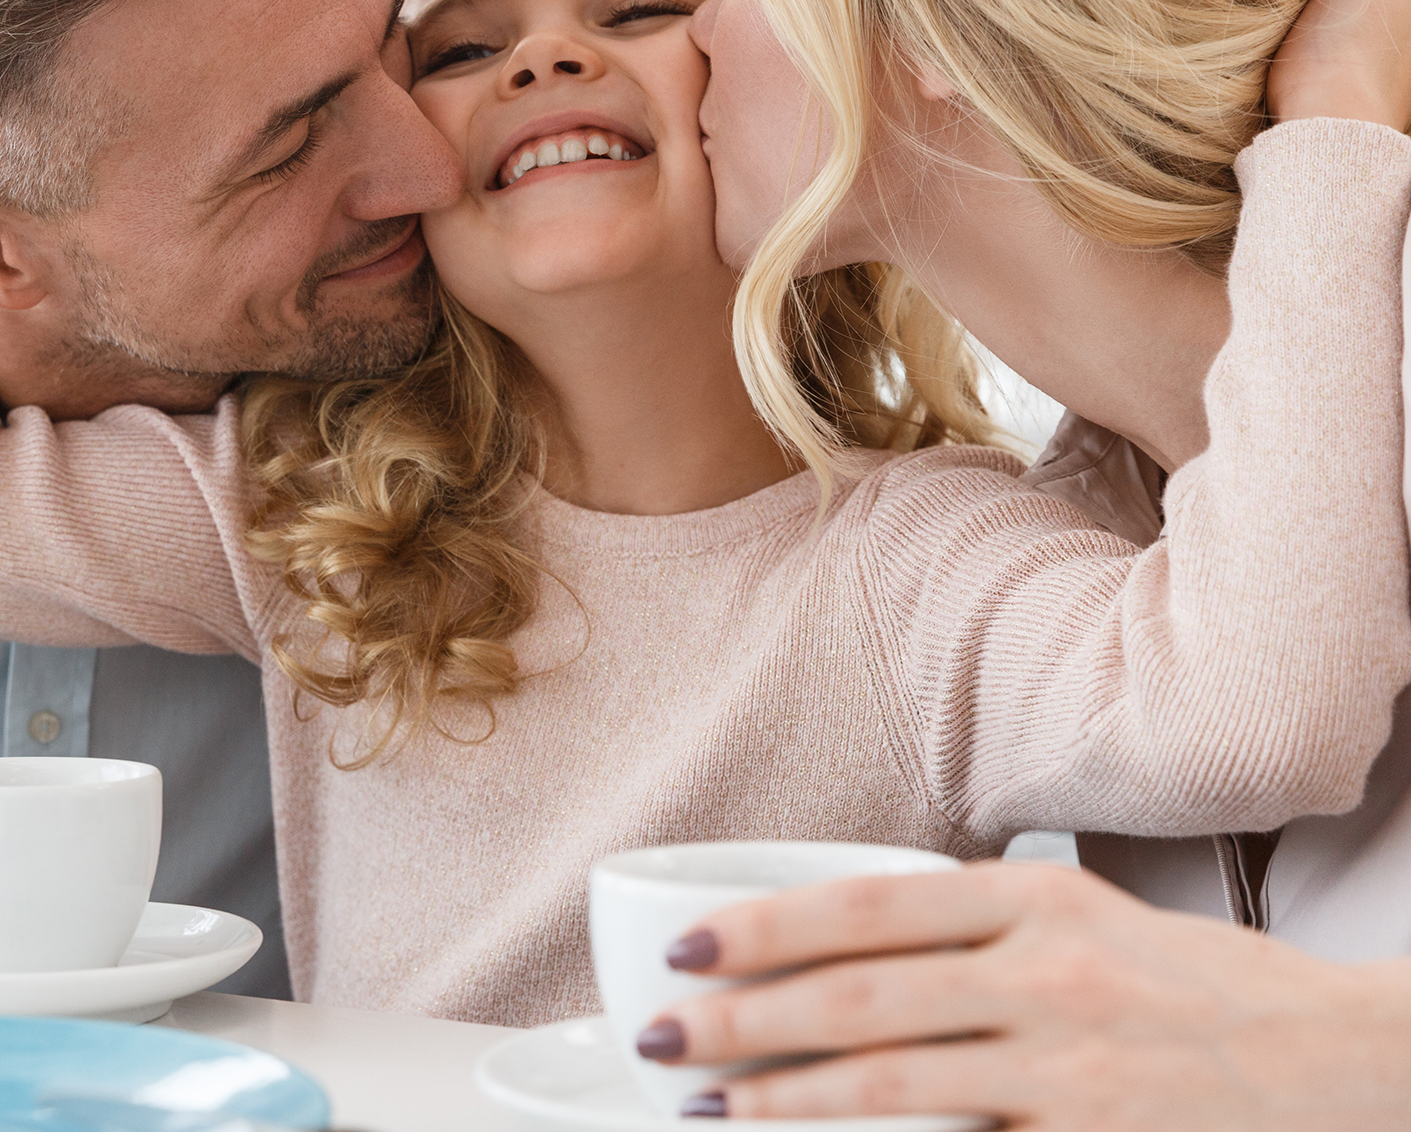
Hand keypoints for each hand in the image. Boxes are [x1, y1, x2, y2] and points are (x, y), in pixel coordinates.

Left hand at [643, 861, 1410, 1128]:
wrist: (1342, 1061)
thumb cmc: (1199, 986)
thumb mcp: (1085, 917)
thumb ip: (971, 926)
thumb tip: (839, 938)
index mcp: (1036, 899)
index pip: (866, 906)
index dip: (765, 927)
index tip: (687, 945)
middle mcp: (1048, 975)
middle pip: (858, 996)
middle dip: (741, 1018)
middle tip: (662, 1029)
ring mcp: (1071, 1070)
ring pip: (894, 1083)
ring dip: (787, 1097)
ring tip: (710, 1105)